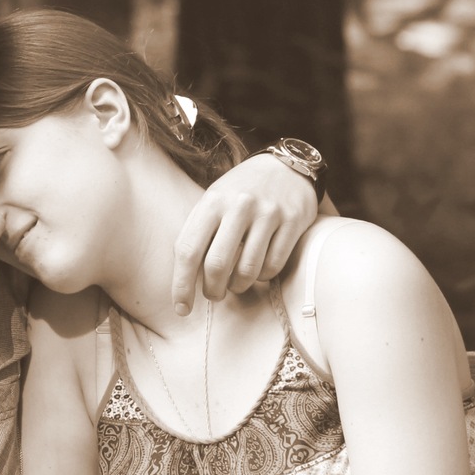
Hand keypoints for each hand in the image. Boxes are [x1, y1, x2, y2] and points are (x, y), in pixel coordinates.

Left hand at [171, 154, 322, 313]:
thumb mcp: (213, 201)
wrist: (285, 165)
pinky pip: (273, 265)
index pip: (188, 250)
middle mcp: (239, 205)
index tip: (181, 308)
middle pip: (217, 265)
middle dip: (212, 291)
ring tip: (235, 284)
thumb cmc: (240, 192)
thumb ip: (199, 233)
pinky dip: (263, 277)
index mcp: (211, 202)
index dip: (181, 285)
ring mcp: (268, 213)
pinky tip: (259, 271)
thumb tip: (185, 279)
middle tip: (213, 296)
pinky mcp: (292, 221)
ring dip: (238, 287)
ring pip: (247, 270)